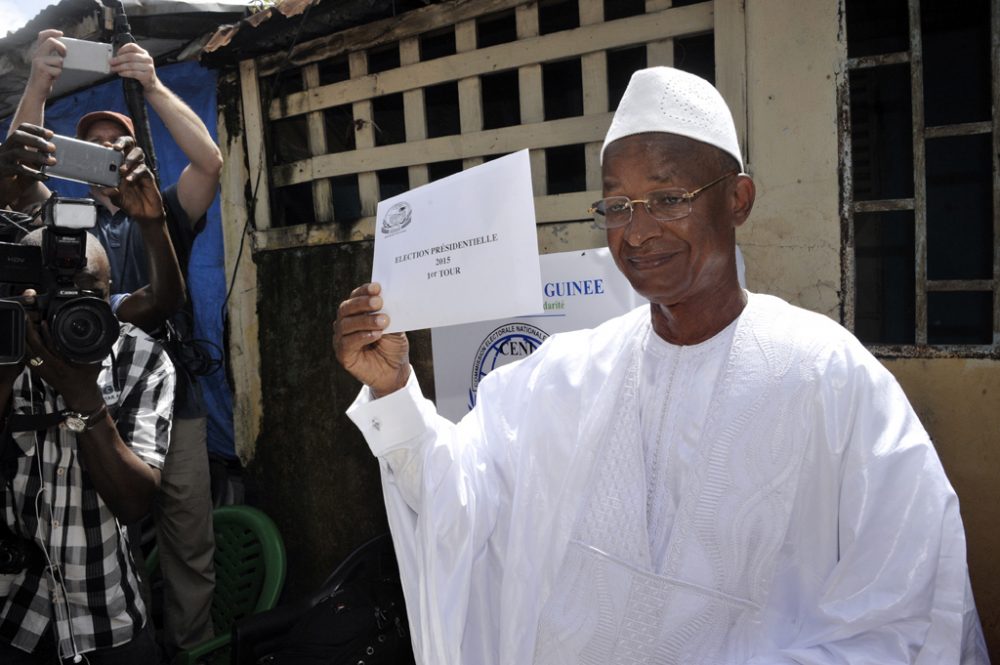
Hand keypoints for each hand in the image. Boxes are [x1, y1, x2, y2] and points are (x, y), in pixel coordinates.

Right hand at [0, 124, 54, 207]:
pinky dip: (33, 172)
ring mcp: (3, 158)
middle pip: (17, 136)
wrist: (7, 189)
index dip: (36, 129)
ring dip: (37, 156)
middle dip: (36, 140)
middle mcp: (6, 147)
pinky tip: (45, 176)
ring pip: (17, 152)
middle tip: (53, 148)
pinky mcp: (3, 170)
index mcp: (13, 142)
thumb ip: (39, 155)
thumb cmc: (22, 173)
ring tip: (53, 161)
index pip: (22, 129)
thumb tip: (54, 151)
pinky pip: (18, 169)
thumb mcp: (31, 161)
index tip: (51, 135)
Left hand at [22, 290, 102, 411]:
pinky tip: (28, 338)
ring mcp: (42, 370)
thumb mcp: (93, 365)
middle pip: (33, 348)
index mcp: (62, 367)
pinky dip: (27, 346)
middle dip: (30, 332)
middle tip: (29, 319)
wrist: (80, 395)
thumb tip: (98, 335)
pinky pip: (28, 356)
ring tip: (27, 326)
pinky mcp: (39, 370)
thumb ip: (93, 351)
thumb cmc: (87, 380)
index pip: (49, 348)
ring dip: (26, 338)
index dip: (46, 334)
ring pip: (28, 352)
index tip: (44, 322)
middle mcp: (49, 368)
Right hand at [27, 29, 65, 94]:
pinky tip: (52, 77)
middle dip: (62, 47)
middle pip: (51, 42)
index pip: (42, 36)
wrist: (36, 90)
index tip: (61, 33)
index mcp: (38, 51)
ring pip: (58, 59)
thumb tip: (66, 50)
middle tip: (65, 54)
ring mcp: (38, 62)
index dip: (52, 32)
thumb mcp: (48, 63)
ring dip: (61, 67)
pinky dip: (58, 74)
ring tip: (55, 72)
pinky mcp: (42, 70)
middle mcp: (37, 54)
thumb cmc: (46, 76)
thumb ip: (52, 55)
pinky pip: (58, 70)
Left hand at [97, 137, 163, 223]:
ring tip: (122, 168)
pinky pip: (143, 169)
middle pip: (129, 145)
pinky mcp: (148, 176)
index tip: (105, 145)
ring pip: (138, 153)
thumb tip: (105, 190)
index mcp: (119, 166)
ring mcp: (139, 169)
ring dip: (130, 157)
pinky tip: (129, 180)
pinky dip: (135, 173)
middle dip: (123, 142)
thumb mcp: (116, 198)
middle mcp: (130, 165)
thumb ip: (111, 193)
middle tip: (116, 148)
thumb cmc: (129, 202)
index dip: (111, 145)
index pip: (116, 151)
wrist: (143, 214)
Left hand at [111, 42, 157, 90]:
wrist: (151, 83)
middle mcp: (147, 59)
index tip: (116, 54)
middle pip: (130, 56)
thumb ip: (128, 58)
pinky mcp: (147, 76)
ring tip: (114, 68)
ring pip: (131, 65)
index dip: (123, 49)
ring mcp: (148, 67)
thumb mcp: (137, 62)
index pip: (132, 46)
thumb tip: (114, 57)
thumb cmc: (141, 71)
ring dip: (120, 67)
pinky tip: (120, 73)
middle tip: (111, 62)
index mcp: (144, 53)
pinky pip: (133, 73)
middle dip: (118, 59)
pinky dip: (125, 73)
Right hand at [333, 283, 409, 397]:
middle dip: (362, 303)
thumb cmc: (393, 347)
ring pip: (346, 324)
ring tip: (383, 322)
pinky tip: (375, 335)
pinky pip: (347, 342)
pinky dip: (362, 336)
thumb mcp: (396, 328)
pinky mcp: (343, 354)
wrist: (395, 372)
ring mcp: (342, 338)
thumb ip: (390, 315)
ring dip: (365, 321)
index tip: (377, 287)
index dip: (364, 291)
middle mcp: (346, 323)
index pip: (355, 297)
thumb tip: (389, 301)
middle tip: (379, 302)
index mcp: (357, 312)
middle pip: (346, 308)